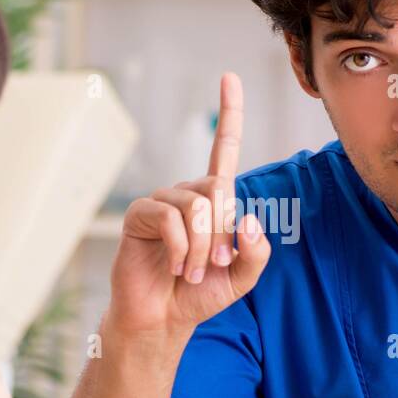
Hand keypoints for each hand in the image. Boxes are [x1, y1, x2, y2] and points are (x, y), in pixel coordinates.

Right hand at [107, 72, 271, 336]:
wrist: (163, 319)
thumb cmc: (200, 294)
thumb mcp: (242, 276)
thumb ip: (257, 251)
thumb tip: (247, 219)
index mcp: (213, 201)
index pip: (223, 150)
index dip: (229, 114)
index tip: (229, 77)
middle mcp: (188, 194)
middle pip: (218, 190)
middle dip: (222, 234)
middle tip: (213, 264)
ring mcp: (161, 203)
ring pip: (196, 208)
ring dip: (200, 247)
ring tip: (191, 271)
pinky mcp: (140, 217)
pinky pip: (170, 219)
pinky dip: (180, 249)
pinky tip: (174, 267)